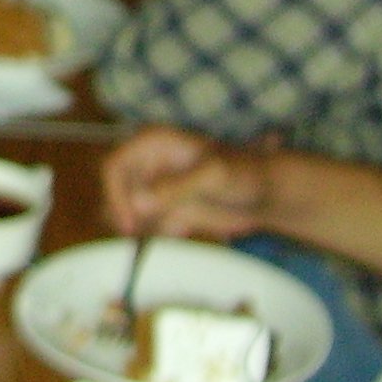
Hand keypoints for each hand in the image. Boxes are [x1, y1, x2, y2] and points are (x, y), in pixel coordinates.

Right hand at [103, 125, 276, 243]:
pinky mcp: (166, 211)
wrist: (267, 194)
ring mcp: (155, 190)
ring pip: (129, 214)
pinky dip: (157, 235)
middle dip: (125, 217)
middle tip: (144, 238)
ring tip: (175, 228)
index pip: (115, 167)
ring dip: (142, 229)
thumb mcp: (213, 176)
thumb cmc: (244, 173)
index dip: (115, 195)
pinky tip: (184, 230)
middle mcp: (148, 165)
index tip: (129, 224)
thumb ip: (177, 187)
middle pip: (117, 193)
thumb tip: (138, 202)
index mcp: (152, 144)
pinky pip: (147, 228)